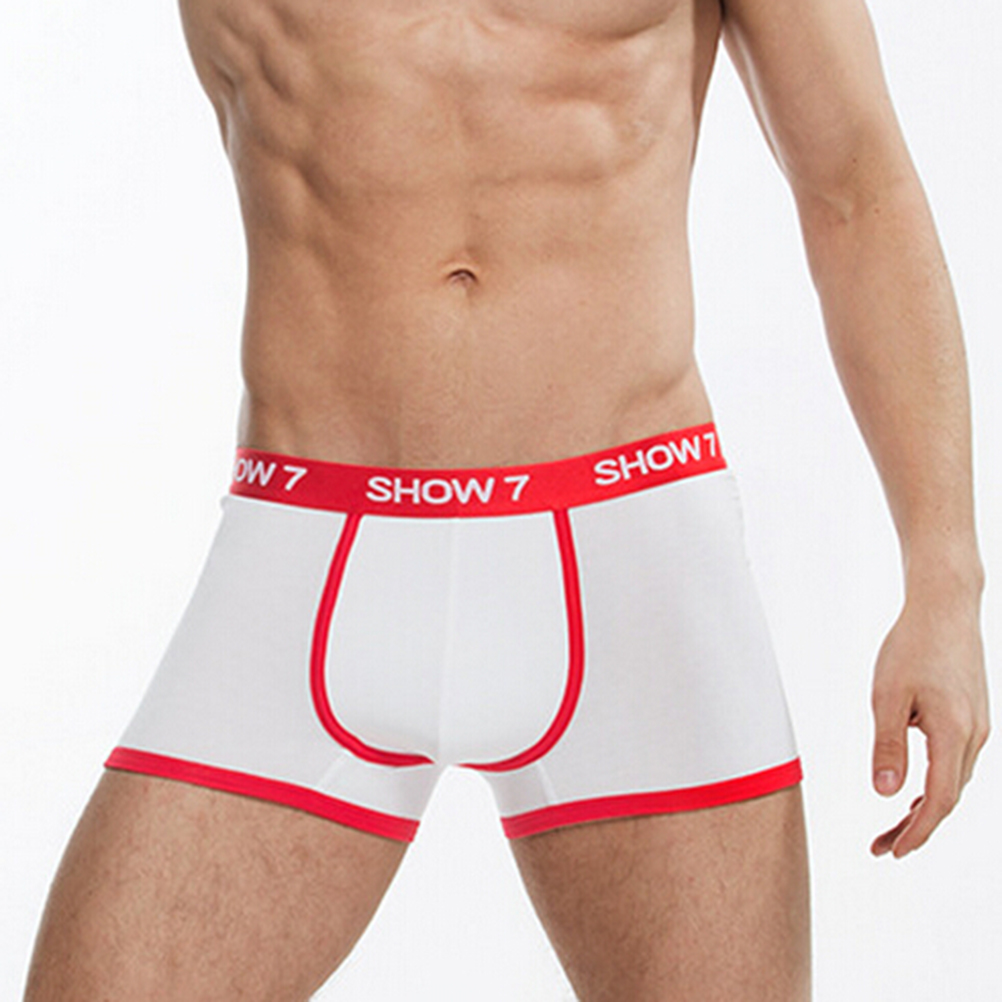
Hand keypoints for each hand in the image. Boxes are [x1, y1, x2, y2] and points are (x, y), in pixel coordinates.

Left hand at [869, 587, 988, 857]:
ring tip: (894, 827)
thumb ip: (887, 745)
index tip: (892, 852)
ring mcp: (978, 727)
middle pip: (947, 798)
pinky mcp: (973, 717)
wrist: (945, 608)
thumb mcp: (887, 696)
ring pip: (953, 782)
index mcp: (953, 734)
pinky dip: (936, 784)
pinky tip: (915, 788)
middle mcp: (973, 736)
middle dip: (916, 828)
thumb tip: (885, 794)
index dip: (916, 832)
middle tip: (881, 848)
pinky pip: (956, 763)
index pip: (938, 801)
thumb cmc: (912, 646)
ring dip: (925, 808)